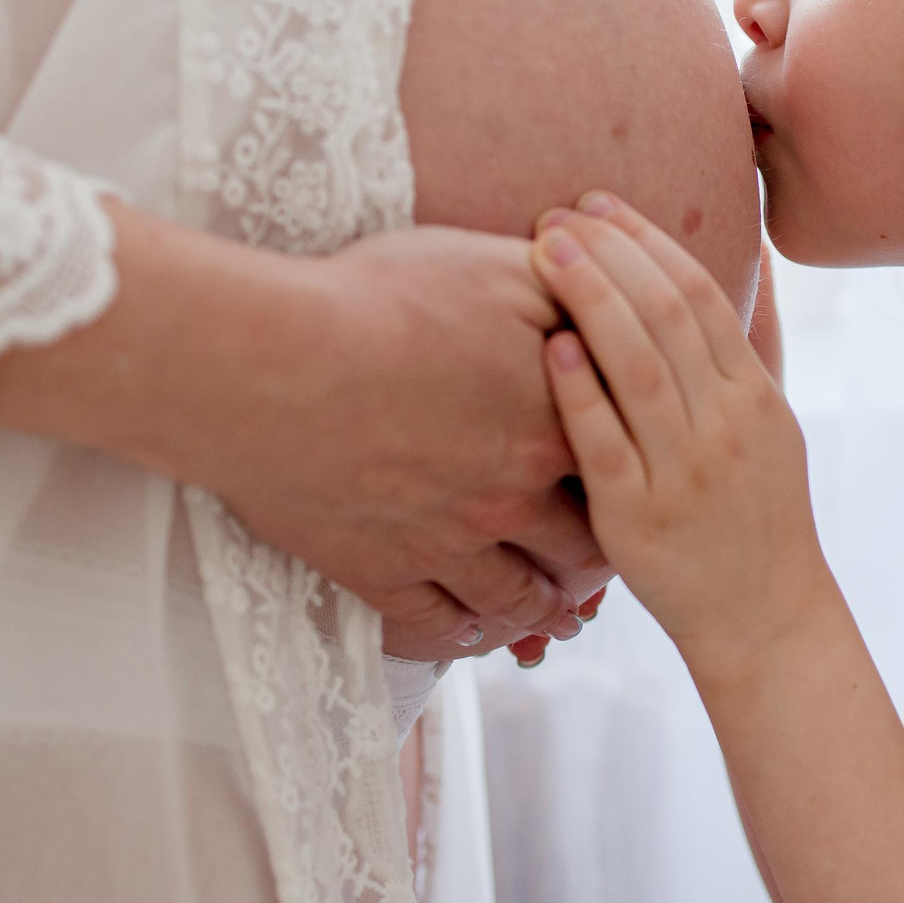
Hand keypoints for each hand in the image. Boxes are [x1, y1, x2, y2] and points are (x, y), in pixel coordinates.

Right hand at [0, 204, 608, 657]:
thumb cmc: (379, 300)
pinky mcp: (376, 571)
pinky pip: (434, 624)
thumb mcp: (493, 267)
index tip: (631, 483)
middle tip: (600, 567)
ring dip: (541, 611)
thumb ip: (563, 287)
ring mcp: (444, 544)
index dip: (630, 477)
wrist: (272, 363)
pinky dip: (460, 635)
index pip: (620, 469)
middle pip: (580, 550)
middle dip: (595, 560)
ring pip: (515, 600)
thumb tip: (605, 292)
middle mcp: (510, 498)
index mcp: (551, 426)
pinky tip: (468, 631)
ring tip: (553, 619)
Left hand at [528, 193, 838, 673]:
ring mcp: (682, 471)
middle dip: (608, 254)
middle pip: (666, 314)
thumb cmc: (755, 515)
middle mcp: (723, 424)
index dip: (646, 240)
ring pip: (637, 366)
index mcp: (751, 395)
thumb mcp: (771, 424)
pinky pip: (605, 443)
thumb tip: (737, 265)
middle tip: (555, 216)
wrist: (764, 616)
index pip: (699, 294)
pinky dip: (579, 390)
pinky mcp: (638, 518)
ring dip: (588, 298)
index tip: (598, 203)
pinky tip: (549, 345)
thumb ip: (745, 349)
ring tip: (542, 251)